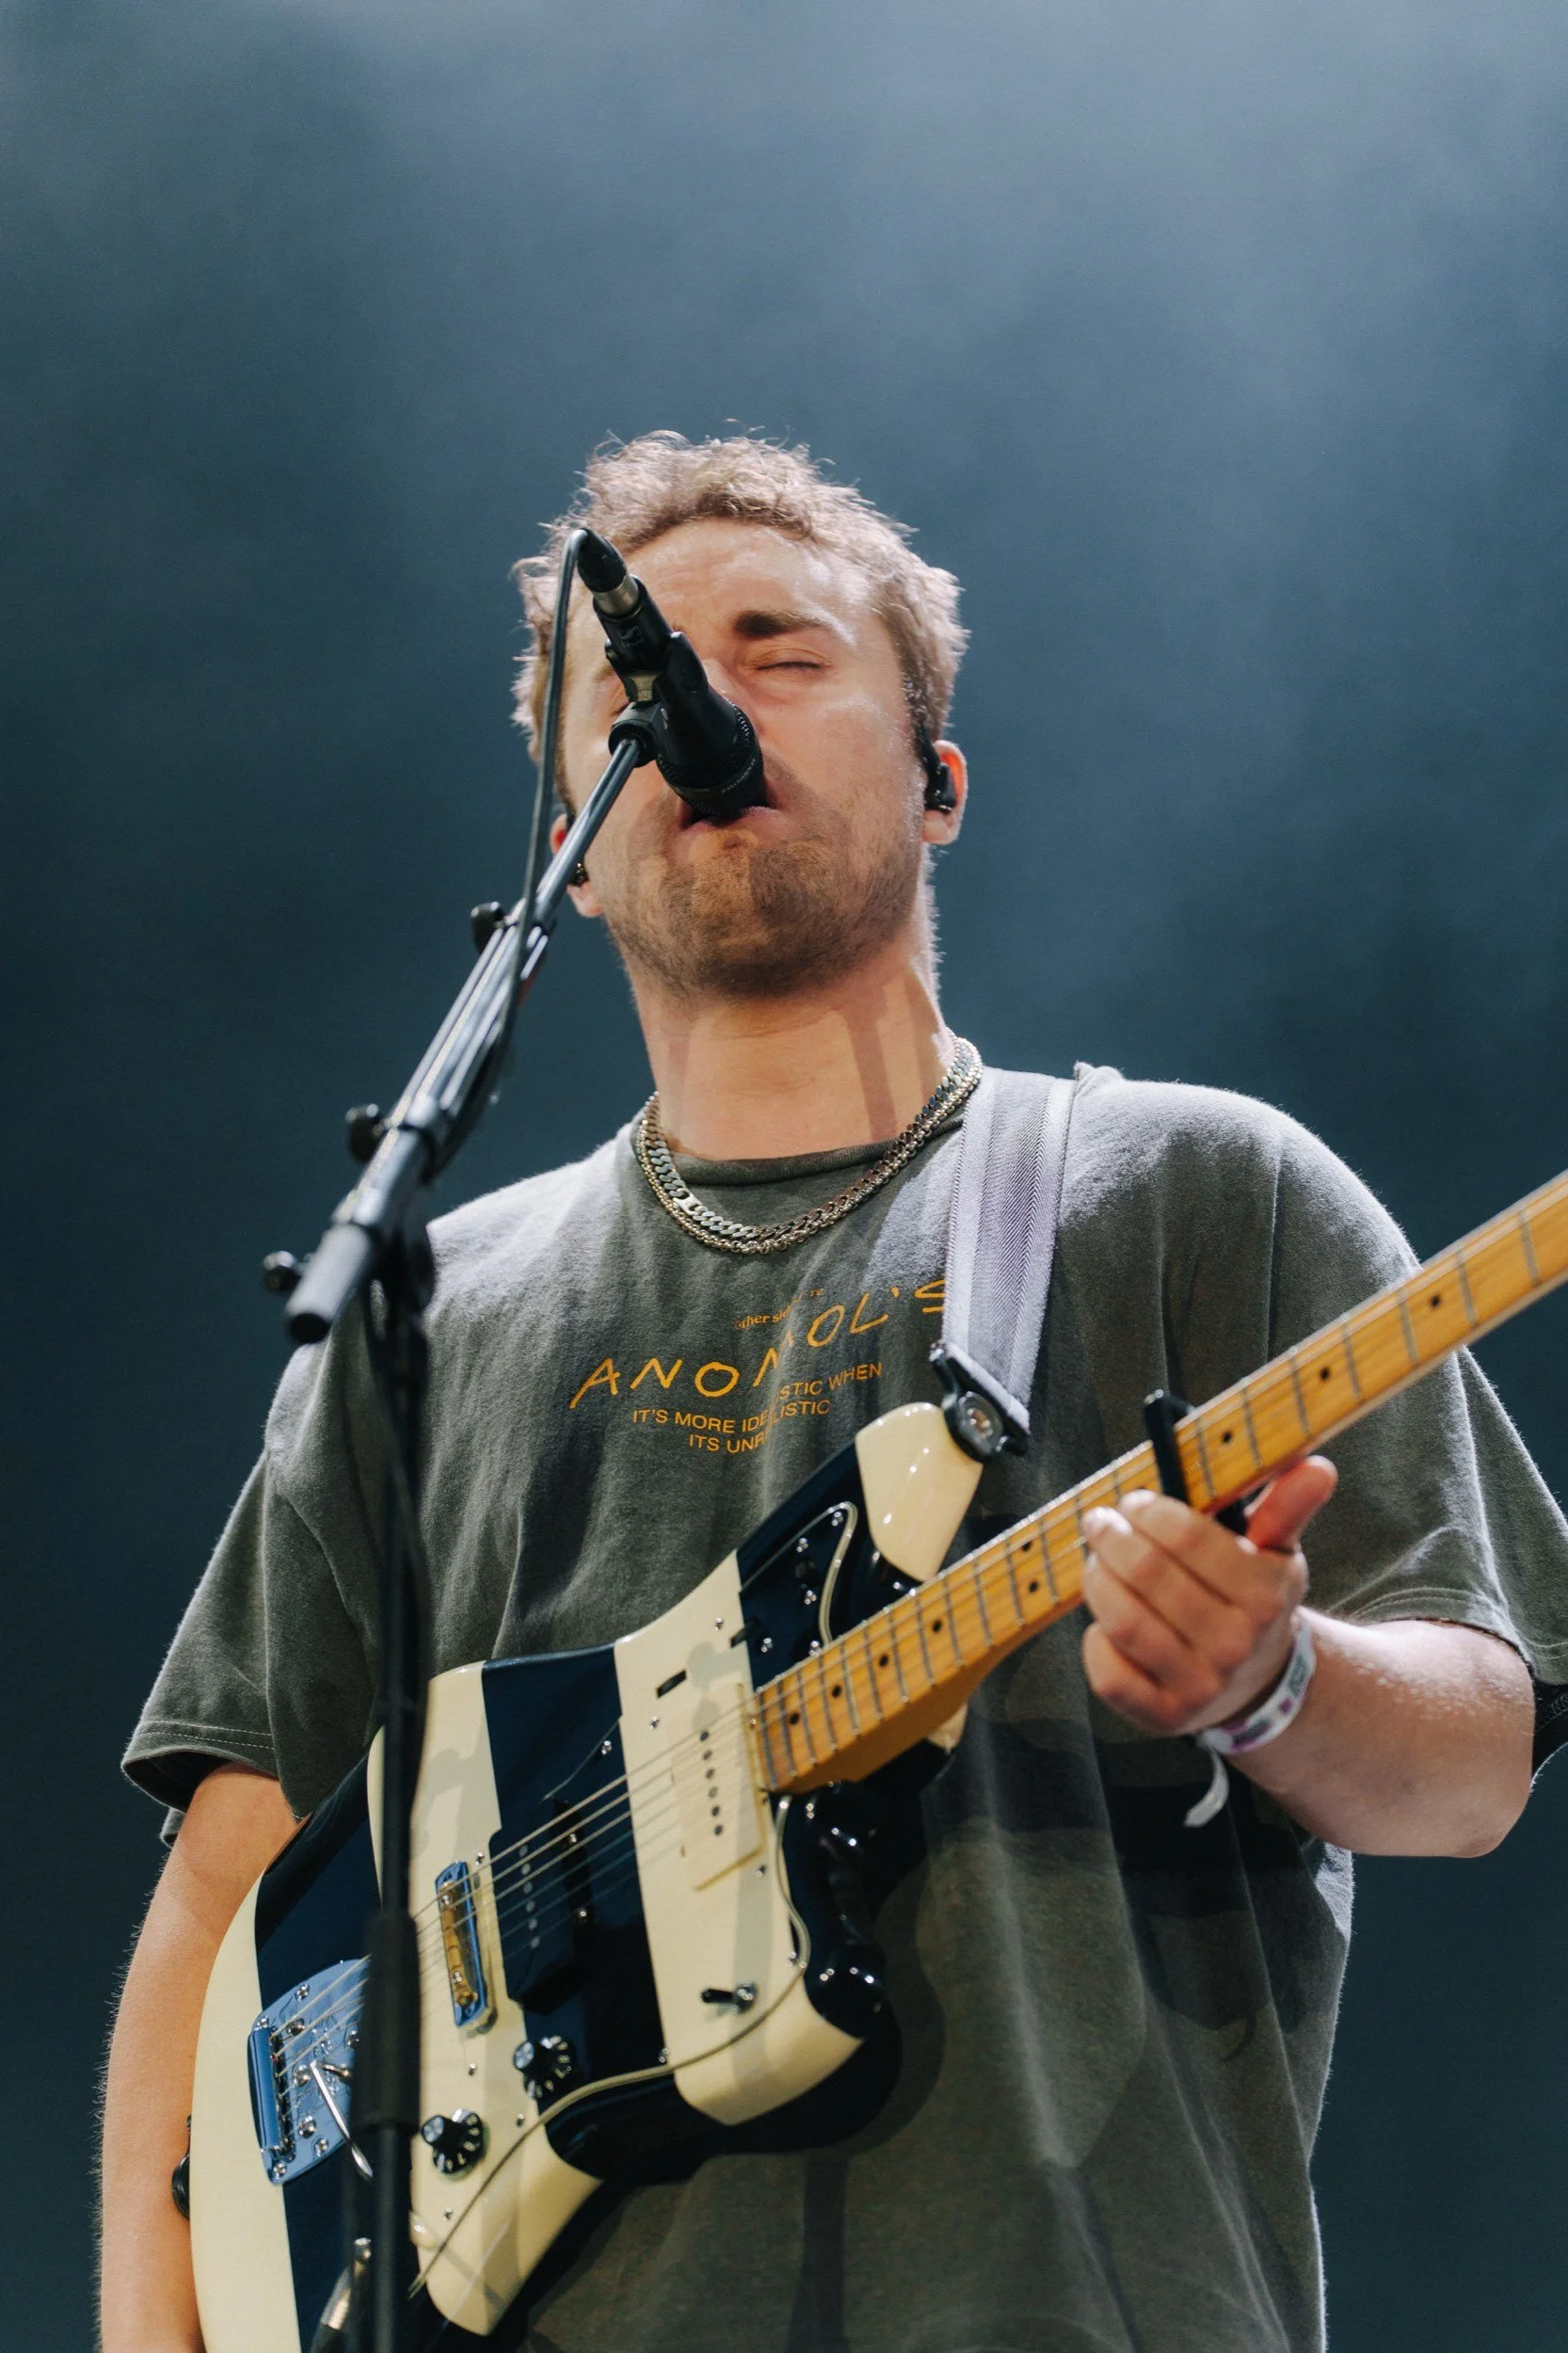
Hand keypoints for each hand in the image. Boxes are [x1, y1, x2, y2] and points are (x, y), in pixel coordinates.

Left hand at [1080, 1456, 1337, 1737]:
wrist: (1257, 1680)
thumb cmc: (1252, 1598)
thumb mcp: (1275, 1551)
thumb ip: (1287, 1507)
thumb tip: (1317, 1469)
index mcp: (1264, 1595)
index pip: (1188, 1536)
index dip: (1150, 1510)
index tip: (1135, 1502)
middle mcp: (1235, 1645)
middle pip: (1147, 1574)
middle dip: (1112, 1537)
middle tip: (1101, 1523)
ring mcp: (1200, 1687)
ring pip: (1122, 1621)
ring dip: (1097, 1580)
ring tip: (1098, 1562)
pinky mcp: (1164, 1717)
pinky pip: (1108, 1675)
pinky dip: (1094, 1641)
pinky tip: (1105, 1621)